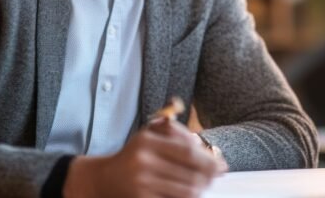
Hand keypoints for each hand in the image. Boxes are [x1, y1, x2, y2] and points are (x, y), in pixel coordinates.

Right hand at [64, 117, 227, 197]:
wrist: (102, 180)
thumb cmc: (133, 156)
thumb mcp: (149, 136)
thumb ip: (174, 133)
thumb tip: (202, 145)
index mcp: (147, 141)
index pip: (188, 151)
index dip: (209, 160)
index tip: (222, 165)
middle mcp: (143, 162)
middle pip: (190, 173)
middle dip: (208, 177)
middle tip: (216, 178)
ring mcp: (141, 184)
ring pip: (185, 190)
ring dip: (199, 190)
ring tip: (204, 186)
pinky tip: (189, 194)